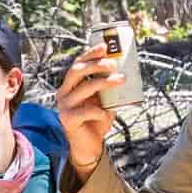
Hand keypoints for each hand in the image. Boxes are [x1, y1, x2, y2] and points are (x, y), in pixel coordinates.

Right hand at [56, 45, 120, 180]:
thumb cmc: (96, 121)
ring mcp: (64, 106)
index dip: (90, 53)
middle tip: (113, 64)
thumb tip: (127, 72)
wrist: (89, 147)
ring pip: (84, 88)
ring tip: (120, 80)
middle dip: (96, 65)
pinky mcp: (68, 119)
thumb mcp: (104, 101)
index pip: (77, 64)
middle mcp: (64, 93)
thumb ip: (109, 89)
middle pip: (77, 71)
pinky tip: (107, 113)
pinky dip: (100, 110)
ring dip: (104, 83)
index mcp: (71, 85)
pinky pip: (87, 110)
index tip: (105, 46)